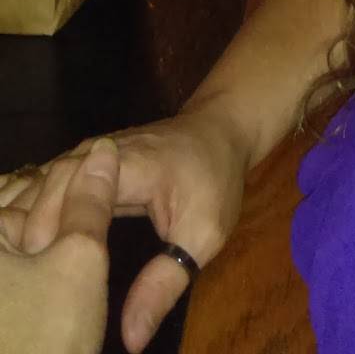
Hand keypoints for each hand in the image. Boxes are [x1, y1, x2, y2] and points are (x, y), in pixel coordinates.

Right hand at [0, 104, 250, 352]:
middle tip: (29, 274)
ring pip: (43, 182)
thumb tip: (132, 337)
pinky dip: (36, 211)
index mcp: (130, 165)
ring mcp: (91, 152)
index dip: (52, 227)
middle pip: (49, 184)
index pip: (73, 188)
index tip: (44, 265)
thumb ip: (165, 282)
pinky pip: (49, 183)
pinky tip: (31, 245)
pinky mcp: (86, 161)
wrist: (220, 131)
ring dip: (29, 219)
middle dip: (33, 227)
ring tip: (25, 264)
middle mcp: (102, 152)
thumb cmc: (215, 180)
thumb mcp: (204, 234)